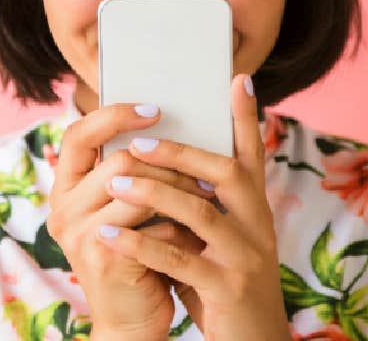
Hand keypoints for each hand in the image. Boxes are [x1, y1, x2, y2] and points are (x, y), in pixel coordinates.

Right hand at [47, 102, 220, 338]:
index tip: (155, 107)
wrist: (134, 318)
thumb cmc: (142, 255)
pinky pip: (155, 225)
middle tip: (205, 169)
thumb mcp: (135, 209)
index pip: (78, 134)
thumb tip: (185, 122)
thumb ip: (143, 172)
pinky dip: (183, 228)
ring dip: (185, 192)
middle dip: (171, 161)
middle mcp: (63, 209)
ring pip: (142, 189)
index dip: (113, 115)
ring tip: (212, 196)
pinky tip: (199, 234)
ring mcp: (79, 233)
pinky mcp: (105, 257)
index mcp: (67, 189)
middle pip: (121, 159)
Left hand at [95, 73, 289, 340]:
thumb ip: (210, 206)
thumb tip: (172, 167)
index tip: (236, 80)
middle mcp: (258, 226)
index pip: (253, 155)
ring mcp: (243, 257)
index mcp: (257, 210)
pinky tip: (110, 235)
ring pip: (199, 213)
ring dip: (155, 193)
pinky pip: (178, 260)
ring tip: (116, 179)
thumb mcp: (227, 240)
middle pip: (226, 173)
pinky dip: (141, 245)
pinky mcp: (225, 287)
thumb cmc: (230, 287)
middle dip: (181, 154)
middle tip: (139, 141)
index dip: (246, 117)